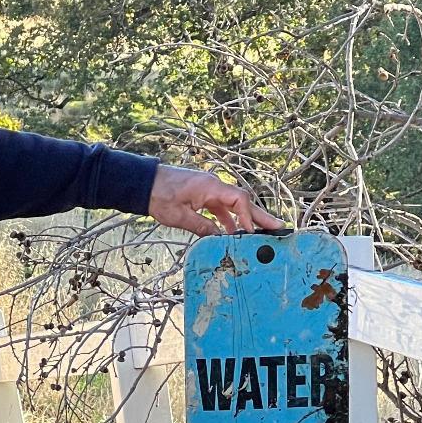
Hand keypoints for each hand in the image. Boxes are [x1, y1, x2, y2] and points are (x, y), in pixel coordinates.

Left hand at [147, 164, 283, 236]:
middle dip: (259, 216)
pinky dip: (228, 220)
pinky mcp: (203, 196)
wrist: (144, 183)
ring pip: (233, 206)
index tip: (251, 232)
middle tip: (278, 227)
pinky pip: (221, 208)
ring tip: (259, 234)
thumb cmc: (159, 195)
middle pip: (242, 202)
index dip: (247, 217)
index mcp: (210, 187)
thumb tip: (219, 239)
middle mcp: (214, 186)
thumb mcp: (179, 216)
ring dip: (244, 220)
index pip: (239, 200)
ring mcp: (209, 190)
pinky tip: (232, 233)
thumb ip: (201, 227)